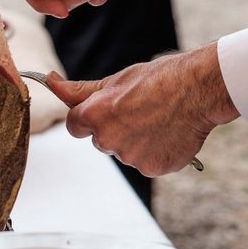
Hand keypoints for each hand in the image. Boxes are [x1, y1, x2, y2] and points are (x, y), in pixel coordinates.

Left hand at [46, 43, 239, 176]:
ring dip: (135, 141)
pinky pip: (146, 163)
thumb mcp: (114, 80)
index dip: (88, 118)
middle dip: (113, 129)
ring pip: (124, 152)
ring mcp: (130, 157)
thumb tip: (50, 82)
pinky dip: (155, 152)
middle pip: (99, 140)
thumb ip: (80, 91)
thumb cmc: (156, 80)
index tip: (104, 111)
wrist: (197, 90)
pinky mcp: (152, 168)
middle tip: (139, 110)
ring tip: (157, 120)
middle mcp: (107, 140)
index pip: (74, 126)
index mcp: (93, 116)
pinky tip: (168, 133)